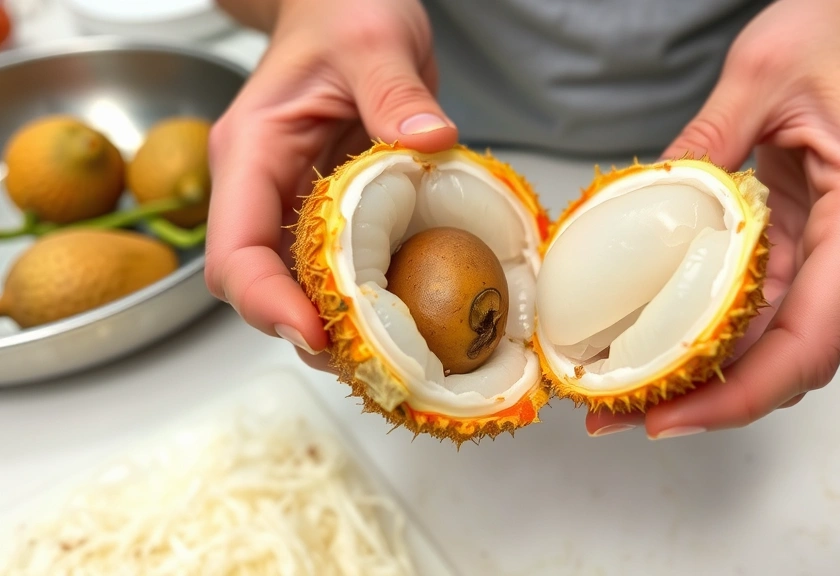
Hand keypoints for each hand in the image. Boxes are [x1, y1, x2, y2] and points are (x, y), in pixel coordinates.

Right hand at [204, 0, 456, 363]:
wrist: (347, 5)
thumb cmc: (344, 12)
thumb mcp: (373, 39)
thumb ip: (395, 89)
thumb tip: (426, 142)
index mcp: (252, 154)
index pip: (234, 250)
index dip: (266, 303)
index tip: (315, 334)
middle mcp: (263, 189)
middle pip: (260, 286)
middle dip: (305, 332)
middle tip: (369, 363)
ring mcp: (294, 204)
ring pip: (298, 288)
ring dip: (337, 329)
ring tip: (393, 356)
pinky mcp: (331, 211)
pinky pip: (337, 269)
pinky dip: (365, 300)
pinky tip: (407, 317)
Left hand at [587, 0, 839, 438]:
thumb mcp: (760, 73)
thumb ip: (702, 147)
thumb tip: (644, 210)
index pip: (811, 337)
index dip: (739, 394)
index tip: (670, 417)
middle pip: (790, 356)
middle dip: (707, 398)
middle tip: (621, 414)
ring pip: (775, 340)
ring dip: (706, 370)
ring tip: (627, 389)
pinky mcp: (822, 244)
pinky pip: (766, 303)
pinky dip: (715, 328)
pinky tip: (661, 339)